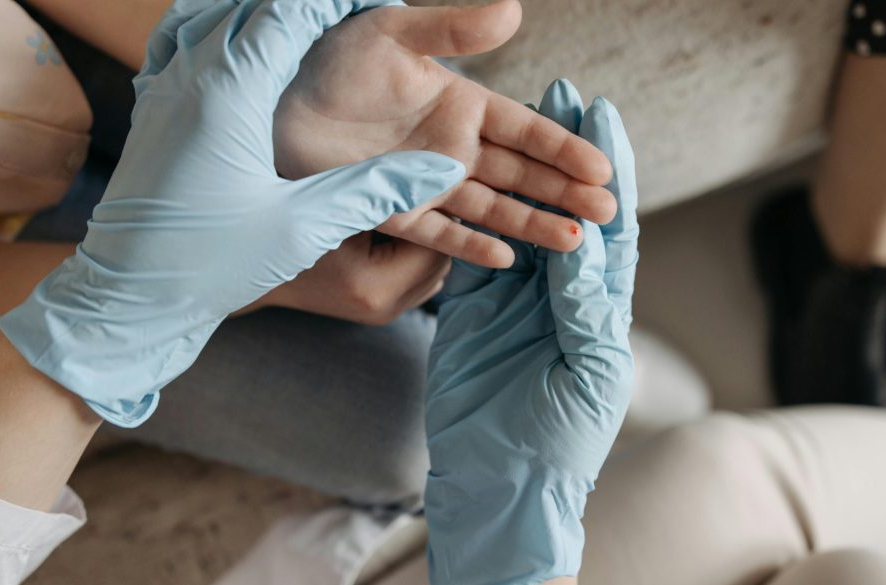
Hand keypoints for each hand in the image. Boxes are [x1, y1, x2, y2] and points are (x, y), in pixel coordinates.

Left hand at [0, 0, 463, 426]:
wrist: (130, 295)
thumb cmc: (211, 265)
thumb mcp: (303, 229)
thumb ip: (374, 191)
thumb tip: (441, 170)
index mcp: (228, 93)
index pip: (290, 10)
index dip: (340, 0)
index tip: (380, 2)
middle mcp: (189, 75)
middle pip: (253, 4)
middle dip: (310, 3)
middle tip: (356, 12)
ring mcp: (164, 88)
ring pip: (216, 14)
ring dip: (266, 10)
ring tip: (311, 21)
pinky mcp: (154, 108)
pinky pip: (186, 39)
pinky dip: (222, 27)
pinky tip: (243, 45)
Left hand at [274, 0, 616, 268]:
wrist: (278, 101)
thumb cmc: (335, 61)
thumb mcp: (395, 34)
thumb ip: (453, 27)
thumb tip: (514, 9)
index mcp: (461, 105)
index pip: (524, 130)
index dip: (563, 149)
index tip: (602, 168)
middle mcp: (452, 148)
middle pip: (520, 174)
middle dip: (564, 193)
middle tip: (608, 214)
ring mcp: (426, 183)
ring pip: (490, 207)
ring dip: (532, 223)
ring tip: (574, 243)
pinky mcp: (395, 210)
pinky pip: (439, 233)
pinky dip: (469, 245)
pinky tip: (504, 258)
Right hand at [423, 80, 638, 584]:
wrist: (501, 486)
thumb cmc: (562, 442)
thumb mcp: (590, 374)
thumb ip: (588, 308)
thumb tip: (587, 239)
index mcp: (600, 308)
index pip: (611, 229)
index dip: (609, 173)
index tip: (604, 118)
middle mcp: (558, 295)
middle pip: (562, 209)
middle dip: (561, 153)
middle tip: (557, 93)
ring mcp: (511, 302)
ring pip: (516, 220)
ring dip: (515, 171)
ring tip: (510, 115)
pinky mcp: (468, 313)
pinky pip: (470, 254)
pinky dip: (471, 214)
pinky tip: (466, 172)